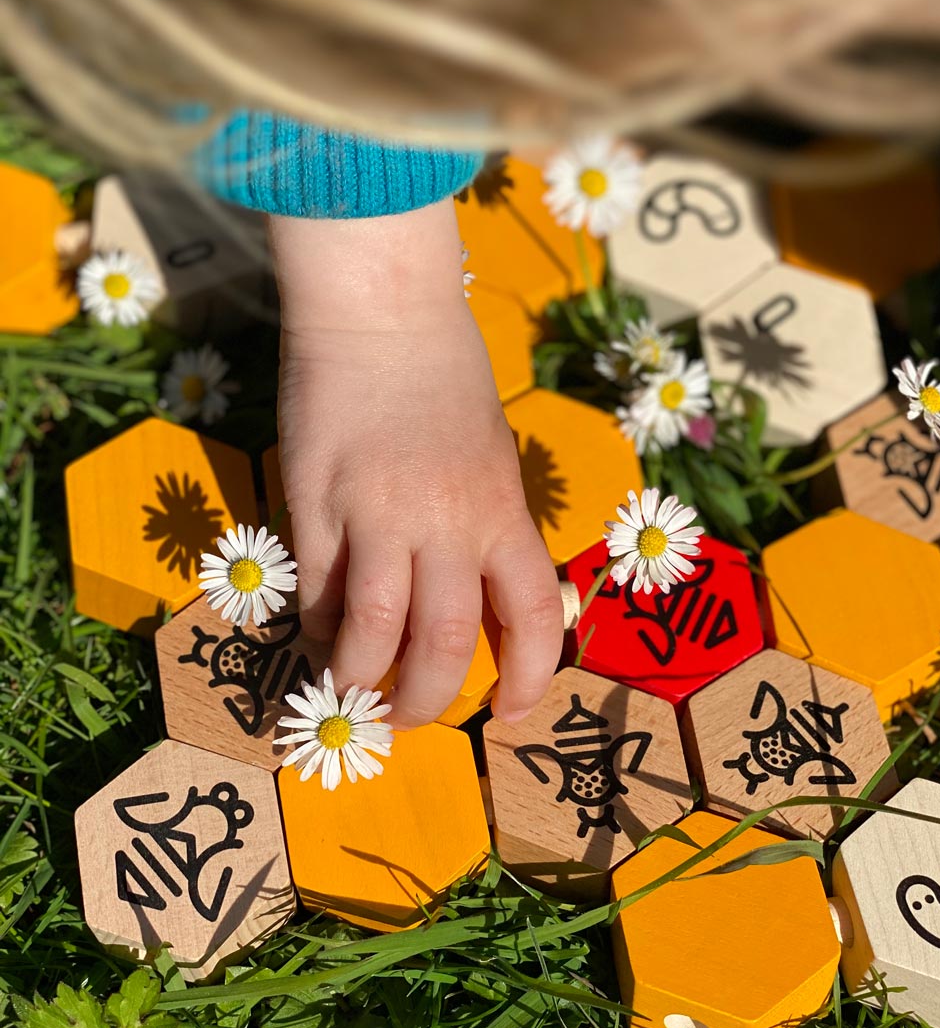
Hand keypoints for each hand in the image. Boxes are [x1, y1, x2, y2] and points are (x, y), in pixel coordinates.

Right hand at [270, 200, 563, 727]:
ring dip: (359, 675)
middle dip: (427, 701)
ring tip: (351, 690)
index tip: (506, 713)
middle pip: (445, 643)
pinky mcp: (318, 500)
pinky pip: (317, 587)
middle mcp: (448, 522)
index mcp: (502, 511)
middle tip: (406, 716)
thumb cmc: (446, 377)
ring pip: (372, 629)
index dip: (528, 679)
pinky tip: (318, 630)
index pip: (532, 617)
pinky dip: (317, 623)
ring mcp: (380, 512)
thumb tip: (477, 596)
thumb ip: (488, 526)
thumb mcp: (492, 455)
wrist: (383, 311)